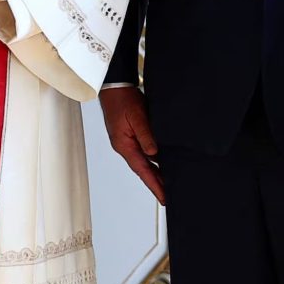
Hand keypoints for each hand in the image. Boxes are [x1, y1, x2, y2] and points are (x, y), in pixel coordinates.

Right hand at [100, 86, 162, 204]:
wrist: (114, 86)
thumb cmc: (122, 99)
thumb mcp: (137, 116)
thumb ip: (146, 135)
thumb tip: (154, 153)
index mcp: (124, 145)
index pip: (142, 170)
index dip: (154, 184)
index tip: (163, 197)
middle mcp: (125, 146)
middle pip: (143, 169)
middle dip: (155, 183)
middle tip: (168, 196)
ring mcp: (127, 141)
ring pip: (144, 161)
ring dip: (155, 172)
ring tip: (168, 182)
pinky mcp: (131, 135)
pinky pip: (144, 151)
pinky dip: (153, 159)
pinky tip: (163, 161)